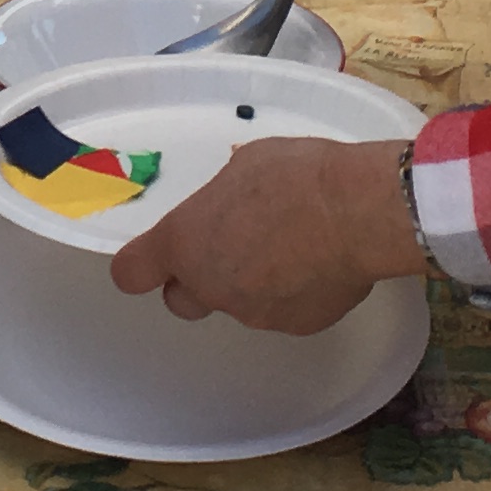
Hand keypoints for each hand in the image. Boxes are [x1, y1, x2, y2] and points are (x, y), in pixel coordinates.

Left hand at [111, 138, 420, 333]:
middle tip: (229, 250)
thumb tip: (233, 199)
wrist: (359, 212)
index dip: (141, 266)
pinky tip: (318, 264)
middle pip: (181, 301)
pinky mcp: (296, 325)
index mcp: (185, 241)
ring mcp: (252, 312)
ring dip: (251, 284)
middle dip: (197, 281)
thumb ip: (224, 195)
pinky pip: (282, 311)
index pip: (132, 274)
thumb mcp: (245, 165)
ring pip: (237, 305)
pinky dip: (292, 294)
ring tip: (291, 248)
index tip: (154, 258)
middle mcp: (210, 285)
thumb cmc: (297, 175)